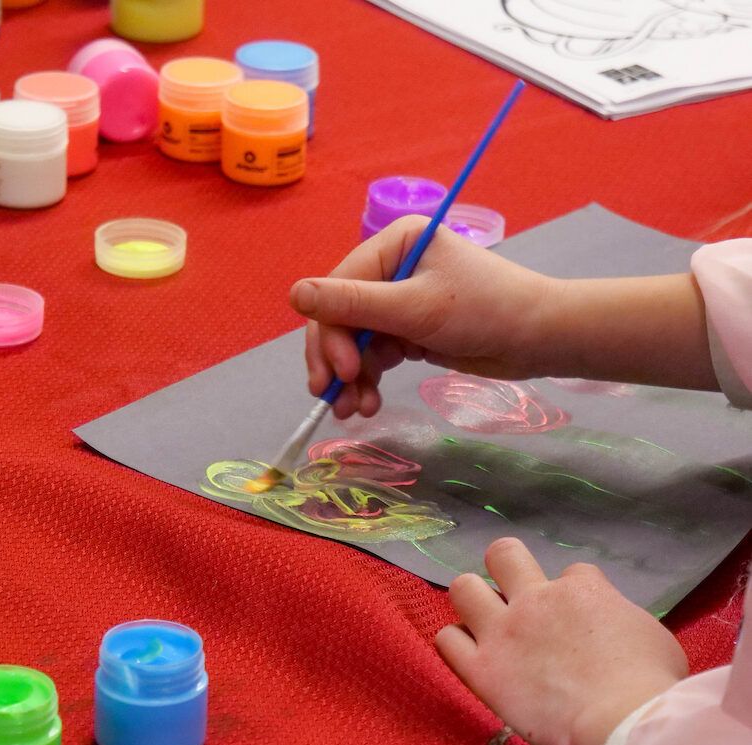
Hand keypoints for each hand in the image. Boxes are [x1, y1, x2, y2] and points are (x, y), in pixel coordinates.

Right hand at [289, 216, 554, 418]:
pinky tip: (369, 402)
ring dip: (351, 377)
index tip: (338, 373)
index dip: (330, 332)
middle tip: (334, 399)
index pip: (339, 287)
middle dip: (336, 359)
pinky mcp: (408, 328)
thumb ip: (353, 304)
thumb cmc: (484, 311)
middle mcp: (391, 267)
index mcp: (393, 244)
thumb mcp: (415, 308)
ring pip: (354, 340)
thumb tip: (294, 294)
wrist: (539, 339)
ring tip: (357, 410)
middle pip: (341, 316)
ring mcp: (399, 300)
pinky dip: (368, 379)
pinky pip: (374, 354)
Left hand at [435, 538, 687, 744]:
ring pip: (463, 587)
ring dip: (473, 599)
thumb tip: (611, 624)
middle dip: (507, 565)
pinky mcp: (482, 668)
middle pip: (503, 554)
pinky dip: (456, 643)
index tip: (581, 618)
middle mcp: (535, 600)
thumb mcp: (650, 634)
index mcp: (581, 588)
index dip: (575, 593)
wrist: (625, 723)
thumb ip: (619, 617)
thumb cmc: (650, 684)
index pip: (572, 573)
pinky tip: (470, 654)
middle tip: (514, 590)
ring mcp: (504, 631)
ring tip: (484, 619)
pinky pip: (447, 640)